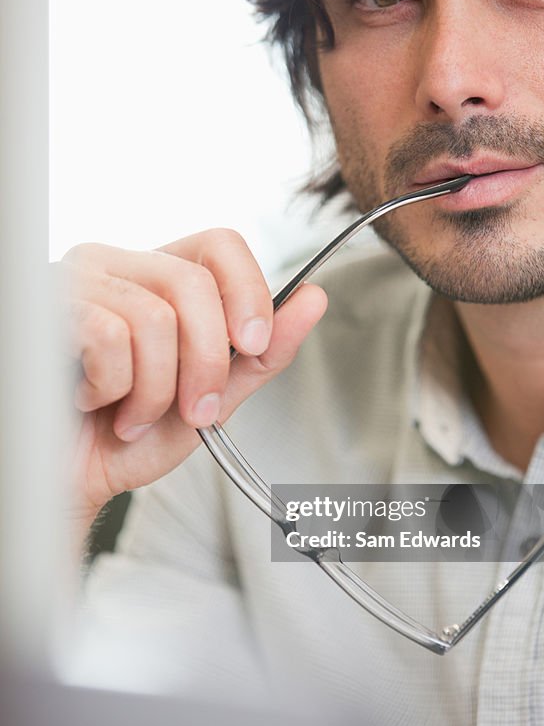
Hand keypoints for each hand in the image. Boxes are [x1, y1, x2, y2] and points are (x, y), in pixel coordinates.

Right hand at [63, 229, 326, 531]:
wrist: (73, 481)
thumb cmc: (132, 436)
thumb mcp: (216, 396)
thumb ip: (264, 352)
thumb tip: (314, 299)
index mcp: (162, 278)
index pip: (221, 244)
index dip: (248, 292)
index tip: (253, 346)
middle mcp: (121, 266)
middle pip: (195, 283)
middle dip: (206, 363)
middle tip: (193, 410)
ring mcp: (80, 281)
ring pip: (155, 318)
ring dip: (155, 392)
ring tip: (133, 416)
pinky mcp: (48, 309)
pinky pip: (109, 337)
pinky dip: (113, 389)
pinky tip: (95, 401)